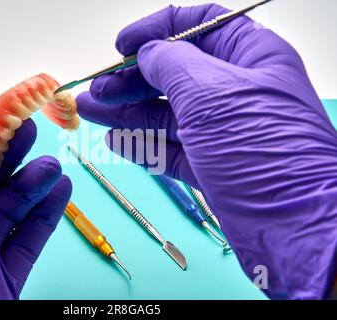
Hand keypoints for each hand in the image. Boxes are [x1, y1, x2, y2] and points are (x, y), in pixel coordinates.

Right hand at [76, 4, 336, 298]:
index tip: (122, 45)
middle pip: (175, 74)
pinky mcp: (213, 166)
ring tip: (91, 111)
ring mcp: (224, 131)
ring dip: (126, 111)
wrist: (295, 229)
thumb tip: (147, 53)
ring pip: (167, 113)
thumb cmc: (265, 154)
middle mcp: (237, 92)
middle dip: (132, 79)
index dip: (157, 29)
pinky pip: (171, 148)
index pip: (199, 26)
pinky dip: (143, 143)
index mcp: (250, 58)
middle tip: (98, 89)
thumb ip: (172, 64)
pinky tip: (116, 139)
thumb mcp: (212, 94)